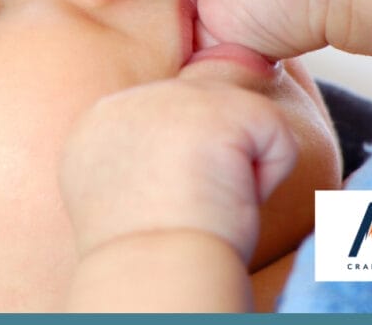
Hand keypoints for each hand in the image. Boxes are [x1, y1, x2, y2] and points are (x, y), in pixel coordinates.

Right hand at [59, 77, 297, 264]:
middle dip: (209, 164)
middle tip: (183, 211)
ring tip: (203, 206)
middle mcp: (128, 100)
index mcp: (97, 125)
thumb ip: (144, 155)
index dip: (181, 171)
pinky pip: (274, 132)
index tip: (161, 213)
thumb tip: (192, 144)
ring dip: (236, 171)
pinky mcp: (217, 106)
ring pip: (239, 122)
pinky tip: (228, 199)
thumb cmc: (145, 260)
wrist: (150, 274)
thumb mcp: (124, 194)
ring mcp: (171, 97)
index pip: (168, 124)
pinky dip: (269, 177)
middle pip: (204, 115)